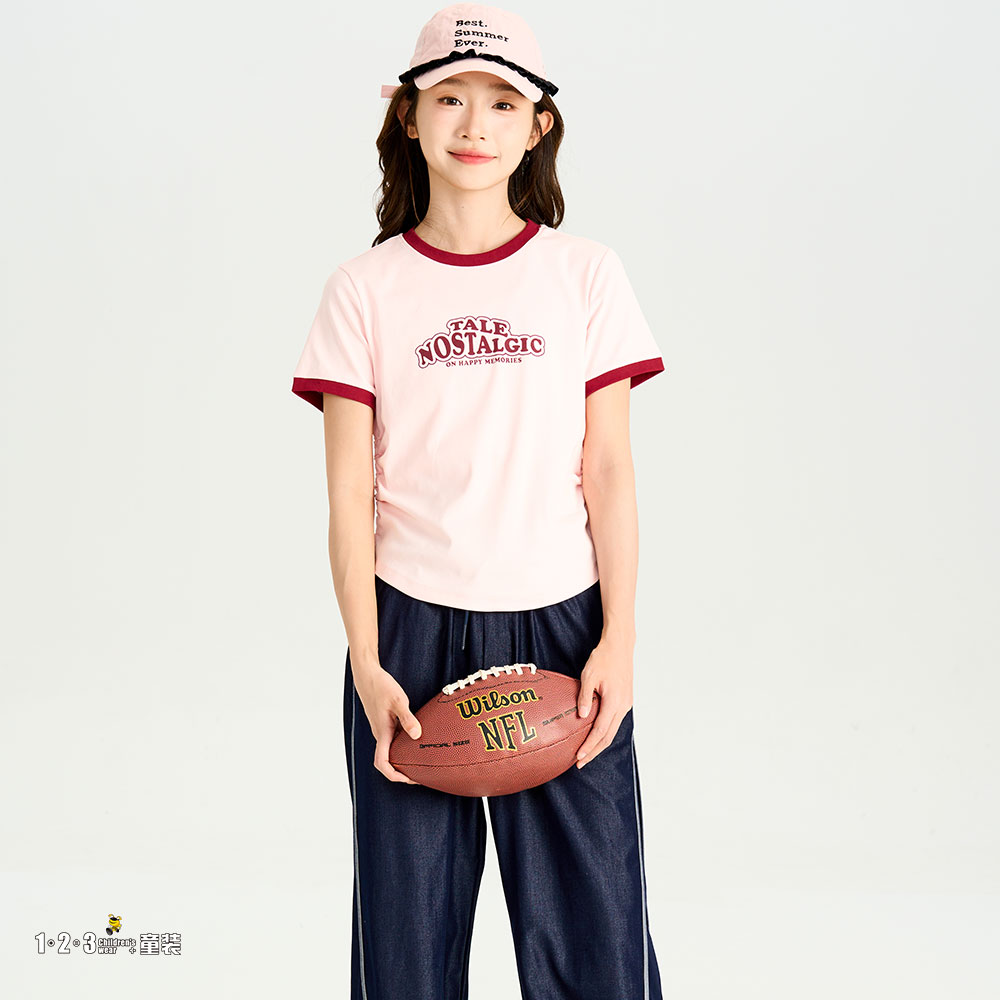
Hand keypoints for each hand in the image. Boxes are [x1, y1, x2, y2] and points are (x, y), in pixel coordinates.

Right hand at [352, 664, 422, 783]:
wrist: (367, 675)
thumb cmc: (381, 686)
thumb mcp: (399, 700)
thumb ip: (408, 719)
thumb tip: (417, 736)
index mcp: (382, 732)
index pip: (383, 763)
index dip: (394, 775)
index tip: (409, 779)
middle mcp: (380, 734)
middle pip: (387, 761)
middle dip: (402, 771)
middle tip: (421, 774)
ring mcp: (381, 729)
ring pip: (390, 750)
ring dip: (403, 759)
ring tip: (421, 760)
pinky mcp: (384, 723)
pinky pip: (393, 740)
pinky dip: (403, 746)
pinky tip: (416, 740)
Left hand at [575, 636, 633, 767]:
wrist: (620, 646)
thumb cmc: (603, 658)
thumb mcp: (589, 676)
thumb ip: (584, 697)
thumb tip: (581, 717)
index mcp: (614, 702)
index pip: (600, 731)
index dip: (589, 746)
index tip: (578, 757)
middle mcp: (623, 706)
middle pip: (608, 736)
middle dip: (594, 751)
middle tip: (579, 763)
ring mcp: (626, 704)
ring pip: (612, 730)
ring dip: (599, 743)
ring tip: (586, 753)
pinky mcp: (625, 700)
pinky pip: (614, 721)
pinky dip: (604, 732)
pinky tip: (595, 735)